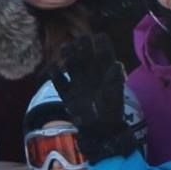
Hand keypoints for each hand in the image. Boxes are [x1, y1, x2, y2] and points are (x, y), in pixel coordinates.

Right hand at [50, 35, 134, 162]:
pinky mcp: (68, 95)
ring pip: (72, 65)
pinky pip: (60, 82)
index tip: (98, 36)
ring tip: (64, 48)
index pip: (104, 55)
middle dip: (82, 46)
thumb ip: (114, 81)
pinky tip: (53, 68)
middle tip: (79, 39)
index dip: (101, 45)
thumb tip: (117, 64)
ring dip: (68, 56)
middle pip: (85, 56)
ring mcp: (78, 84)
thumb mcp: (114, 96)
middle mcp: (91, 75)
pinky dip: (56, 75)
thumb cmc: (111, 112)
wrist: (101, 133)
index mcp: (105, 73)